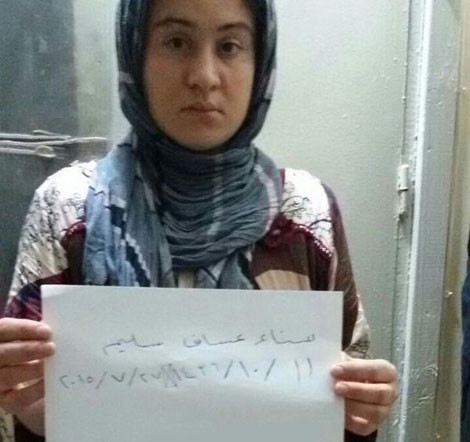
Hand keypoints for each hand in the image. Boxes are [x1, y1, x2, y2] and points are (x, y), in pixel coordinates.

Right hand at [0, 318, 54, 434]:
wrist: (34, 385)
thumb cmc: (36, 353)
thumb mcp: (34, 340)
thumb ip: (40, 334)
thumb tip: (60, 329)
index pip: (3, 329)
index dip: (23, 329)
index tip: (47, 331)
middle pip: (2, 353)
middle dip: (27, 350)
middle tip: (51, 348)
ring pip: (7, 376)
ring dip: (32, 369)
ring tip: (51, 365)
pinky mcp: (4, 401)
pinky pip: (18, 397)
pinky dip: (36, 389)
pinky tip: (49, 382)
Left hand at [331, 359, 397, 435]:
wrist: (352, 386)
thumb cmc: (353, 371)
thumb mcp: (350, 361)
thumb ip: (343, 362)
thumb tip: (330, 364)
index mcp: (387, 372)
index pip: (374, 370)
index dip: (354, 370)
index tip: (335, 370)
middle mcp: (390, 392)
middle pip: (378, 393)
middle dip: (356, 390)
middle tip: (337, 387)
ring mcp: (384, 410)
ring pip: (373, 412)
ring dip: (353, 406)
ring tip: (336, 399)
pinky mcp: (373, 425)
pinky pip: (363, 426)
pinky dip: (350, 421)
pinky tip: (338, 412)